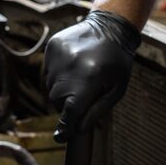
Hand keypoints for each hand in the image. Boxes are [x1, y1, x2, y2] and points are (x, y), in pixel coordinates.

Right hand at [43, 10, 140, 142]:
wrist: (110, 27)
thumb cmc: (117, 62)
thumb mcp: (117, 89)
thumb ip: (97, 110)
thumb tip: (78, 129)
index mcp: (89, 78)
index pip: (71, 110)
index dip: (67, 126)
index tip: (61, 137)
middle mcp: (69, 66)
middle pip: (58, 100)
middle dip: (68, 104)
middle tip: (84, 93)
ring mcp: (58, 55)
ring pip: (51, 87)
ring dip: (62, 88)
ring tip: (80, 76)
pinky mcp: (51, 47)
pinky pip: (48, 72)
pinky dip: (58, 74)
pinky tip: (73, 65)